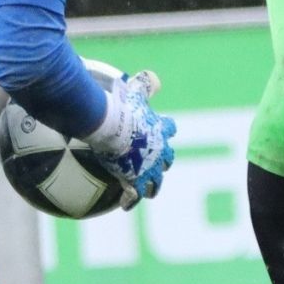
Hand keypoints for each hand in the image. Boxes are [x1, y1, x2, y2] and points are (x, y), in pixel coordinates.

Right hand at [85, 69, 176, 204]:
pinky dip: (130, 201)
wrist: (113, 128)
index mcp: (159, 130)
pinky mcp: (134, 181)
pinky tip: (126, 207)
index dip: (167, 130)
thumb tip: (153, 77)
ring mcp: (148, 168)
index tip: (166, 131)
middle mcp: (159, 152)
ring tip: (150, 191)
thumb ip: (145, 84)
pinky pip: (133, 196)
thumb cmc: (124, 108)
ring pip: (155, 183)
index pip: (169, 129)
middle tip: (160, 165)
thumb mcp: (136, 92)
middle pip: (167, 159)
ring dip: (152, 186)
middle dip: (164, 162)